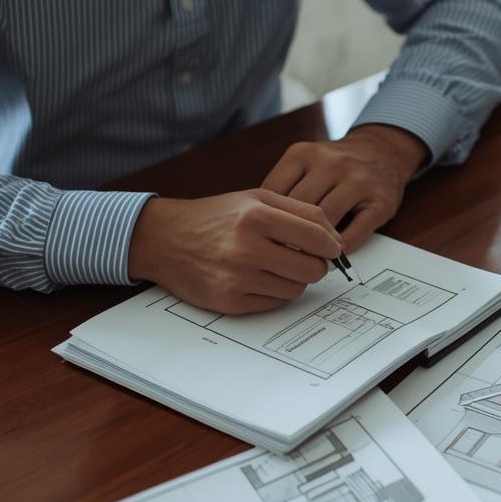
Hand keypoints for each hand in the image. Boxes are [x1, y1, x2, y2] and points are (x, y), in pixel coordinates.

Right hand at [127, 189, 342, 314]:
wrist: (164, 239)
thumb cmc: (216, 216)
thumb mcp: (256, 198)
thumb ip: (300, 211)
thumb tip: (335, 238)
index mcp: (256, 216)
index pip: (317, 237)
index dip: (331, 245)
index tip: (331, 248)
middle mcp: (246, 248)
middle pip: (312, 269)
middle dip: (315, 264)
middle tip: (305, 258)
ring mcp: (237, 278)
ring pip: (295, 289)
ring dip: (294, 279)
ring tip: (277, 265)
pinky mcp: (229, 301)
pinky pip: (274, 303)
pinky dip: (275, 292)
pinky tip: (260, 277)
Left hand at [260, 124, 427, 250]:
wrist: (383, 150)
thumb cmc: (336, 164)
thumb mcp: (304, 161)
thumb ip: (283, 186)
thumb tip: (259, 225)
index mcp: (303, 154)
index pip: (274, 193)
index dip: (267, 220)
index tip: (263, 238)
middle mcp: (331, 164)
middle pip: (299, 209)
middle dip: (288, 235)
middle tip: (280, 257)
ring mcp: (358, 181)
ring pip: (326, 221)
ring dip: (315, 244)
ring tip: (306, 259)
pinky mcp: (380, 202)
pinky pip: (355, 232)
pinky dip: (341, 247)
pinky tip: (333, 252)